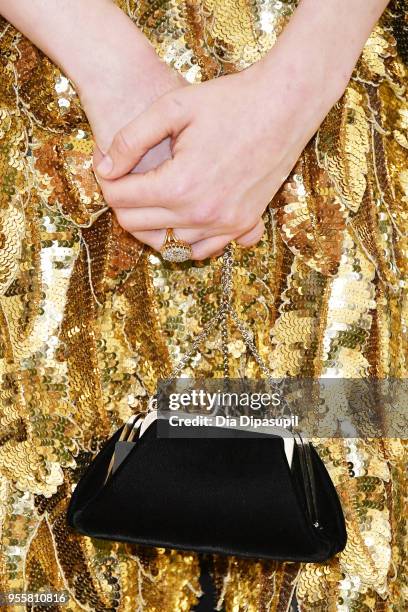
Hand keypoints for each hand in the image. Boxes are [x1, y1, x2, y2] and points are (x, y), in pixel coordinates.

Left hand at [94, 59, 340, 259]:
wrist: (286, 106)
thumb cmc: (230, 101)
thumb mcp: (172, 107)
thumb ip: (130, 139)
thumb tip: (105, 169)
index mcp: (179, 185)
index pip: (119, 199)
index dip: (108, 181)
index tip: (110, 166)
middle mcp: (200, 214)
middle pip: (137, 225)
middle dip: (125, 202)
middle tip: (129, 179)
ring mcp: (223, 224)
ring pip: (166, 242)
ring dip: (153, 221)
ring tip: (156, 191)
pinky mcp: (241, 225)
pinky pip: (200, 249)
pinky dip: (184, 237)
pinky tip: (182, 212)